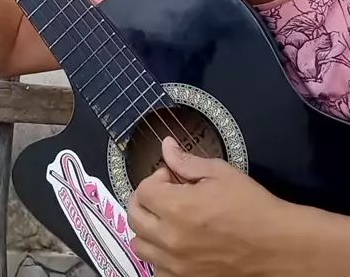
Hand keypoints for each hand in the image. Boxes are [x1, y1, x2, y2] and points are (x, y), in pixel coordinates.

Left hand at [128, 137, 292, 276]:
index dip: (156, 178)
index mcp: (177, 208)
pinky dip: (158, 255)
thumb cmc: (252, 207)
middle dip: (145, 199)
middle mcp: (170, 239)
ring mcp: (176, 264)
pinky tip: (175, 242)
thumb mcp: (220, 173)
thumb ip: (186, 161)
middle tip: (164, 193)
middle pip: (134, 217)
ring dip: (147, 227)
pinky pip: (156, 269)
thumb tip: (166, 146)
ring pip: (139, 245)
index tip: (171, 176)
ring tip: (167, 218)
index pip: (143, 190)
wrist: (276, 246)